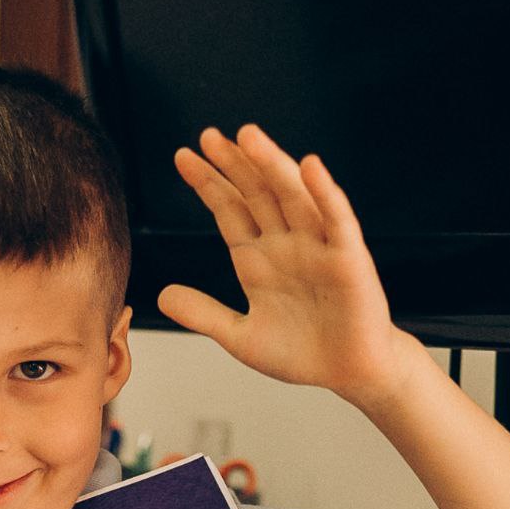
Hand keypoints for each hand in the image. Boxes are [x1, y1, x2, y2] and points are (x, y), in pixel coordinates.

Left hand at [159, 124, 418, 411]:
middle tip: (208, 136)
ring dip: (271, 165)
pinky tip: (309, 166)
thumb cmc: (301, 352)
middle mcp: (286, 244)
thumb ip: (203, 314)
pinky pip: (336, 220)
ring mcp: (317, 247)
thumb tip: (161, 296)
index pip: (229, 211)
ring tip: (248, 137)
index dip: (209, 184)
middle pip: (256, 194)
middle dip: (234, 165)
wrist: (348, 372)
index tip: (183, 157)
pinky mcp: (348, 258)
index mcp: (258, 259)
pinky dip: (324, 193)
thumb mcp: (240, 336)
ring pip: (292, 196)